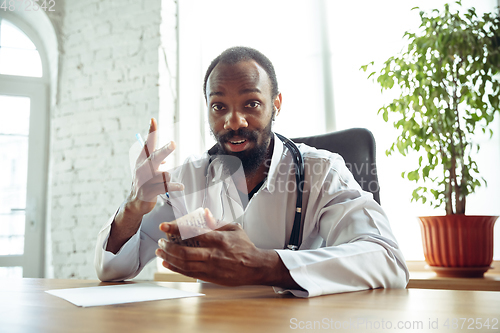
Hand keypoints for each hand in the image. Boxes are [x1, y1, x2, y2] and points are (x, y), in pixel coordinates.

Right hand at [126, 118, 183, 216]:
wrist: (135, 202)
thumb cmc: (145, 182)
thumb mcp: (147, 168)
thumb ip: (156, 158)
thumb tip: (166, 151)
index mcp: (142, 160)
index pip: (147, 143)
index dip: (151, 132)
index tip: (153, 120)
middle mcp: (142, 169)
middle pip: (155, 157)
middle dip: (164, 151)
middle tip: (173, 144)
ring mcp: (144, 181)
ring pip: (165, 174)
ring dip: (169, 178)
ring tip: (165, 182)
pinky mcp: (149, 192)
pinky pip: (166, 187)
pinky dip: (175, 187)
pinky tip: (181, 187)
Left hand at [156, 209, 299, 288]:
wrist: (255, 267)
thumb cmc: (244, 246)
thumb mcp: (234, 229)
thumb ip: (217, 221)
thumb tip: (204, 212)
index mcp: (218, 239)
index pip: (193, 233)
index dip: (175, 229)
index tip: (163, 226)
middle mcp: (213, 254)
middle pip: (184, 252)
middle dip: (168, 246)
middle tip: (160, 241)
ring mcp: (210, 267)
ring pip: (184, 264)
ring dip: (168, 258)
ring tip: (160, 252)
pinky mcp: (209, 277)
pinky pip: (188, 273)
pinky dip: (175, 269)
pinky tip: (167, 264)